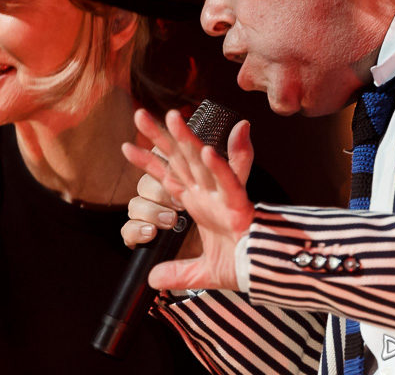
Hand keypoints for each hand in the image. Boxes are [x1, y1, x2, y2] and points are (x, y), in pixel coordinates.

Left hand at [121, 108, 254, 291]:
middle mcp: (208, 193)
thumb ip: (178, 273)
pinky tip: (207, 152)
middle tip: (139, 114)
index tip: (126, 146)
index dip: (147, 161)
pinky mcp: (241, 206)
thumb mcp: (202, 272)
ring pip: (202, 162)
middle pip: (179, 159)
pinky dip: (219, 168)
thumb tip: (153, 279)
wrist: (269, 273)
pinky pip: (229, 183)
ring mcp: (223, 197)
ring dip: (187, 139)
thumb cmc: (243, 263)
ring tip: (172, 117)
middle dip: (159, 137)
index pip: (167, 176)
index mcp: (199, 203)